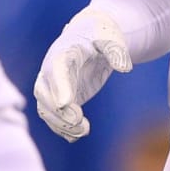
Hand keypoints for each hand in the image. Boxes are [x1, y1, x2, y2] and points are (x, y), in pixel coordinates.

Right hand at [34, 8, 131, 141]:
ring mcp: (53, 85)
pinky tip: (78, 135)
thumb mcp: (111, 37)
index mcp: (62, 52)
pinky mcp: (60, 98)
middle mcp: (51, 70)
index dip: (59, 86)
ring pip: (45, 108)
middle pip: (44, 93)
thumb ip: (116, 50)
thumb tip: (125, 68)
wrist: (90, 36)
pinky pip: (53, 117)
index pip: (56, 69)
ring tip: (84, 131)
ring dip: (60, 123)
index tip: (66, 104)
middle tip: (79, 121)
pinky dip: (63, 128)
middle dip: (57, 110)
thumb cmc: (101, 34)